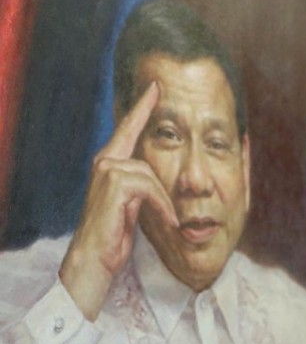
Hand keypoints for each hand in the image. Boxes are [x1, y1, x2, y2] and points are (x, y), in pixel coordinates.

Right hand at [59, 82, 177, 319]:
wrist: (96, 256)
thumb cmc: (115, 233)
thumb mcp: (134, 203)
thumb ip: (143, 184)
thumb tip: (161, 176)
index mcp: (110, 163)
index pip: (128, 128)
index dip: (143, 107)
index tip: (156, 87)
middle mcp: (105, 161)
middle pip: (149, 160)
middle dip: (163, 186)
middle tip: (170, 209)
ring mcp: (107, 170)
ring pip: (152, 176)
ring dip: (163, 202)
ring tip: (166, 223)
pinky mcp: (114, 182)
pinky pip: (150, 187)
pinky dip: (162, 206)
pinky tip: (167, 222)